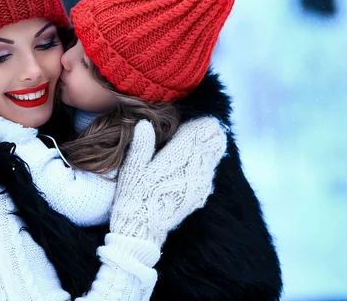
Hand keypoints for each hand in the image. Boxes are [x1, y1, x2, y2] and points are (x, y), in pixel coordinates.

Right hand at [110, 117, 226, 247]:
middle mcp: (194, 169)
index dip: (201, 125)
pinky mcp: (200, 195)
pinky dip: (208, 163)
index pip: (197, 134)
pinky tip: (200, 162)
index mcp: (177, 158)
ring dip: (211, 148)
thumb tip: (145, 124)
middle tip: (207, 126)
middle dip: (210, 134)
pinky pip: (209, 172)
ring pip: (213, 158)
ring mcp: (200, 184)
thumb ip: (142, 145)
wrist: (144, 228)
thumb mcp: (133, 168)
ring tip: (208, 139)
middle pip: (211, 144)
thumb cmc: (135, 196)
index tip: (199, 119)